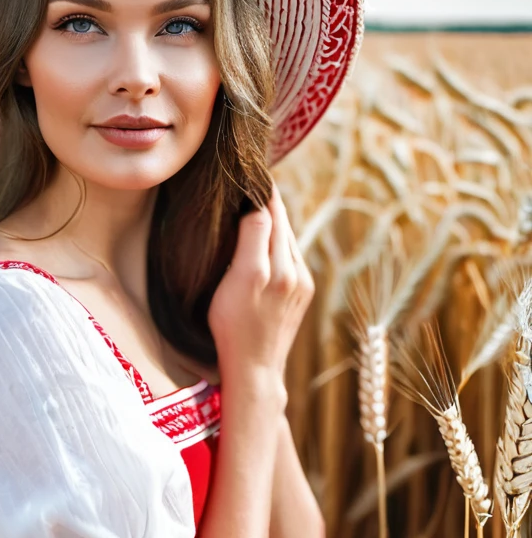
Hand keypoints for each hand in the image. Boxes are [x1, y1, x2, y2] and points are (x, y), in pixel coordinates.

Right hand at [207, 183, 313, 379]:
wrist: (255, 367)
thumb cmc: (233, 327)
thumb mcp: (235, 281)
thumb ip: (251, 241)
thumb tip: (258, 206)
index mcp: (276, 266)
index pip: (270, 214)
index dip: (260, 191)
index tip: (251, 170)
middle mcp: (295, 271)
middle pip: (282, 224)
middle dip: (269, 202)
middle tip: (255, 178)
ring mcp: (302, 283)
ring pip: (287, 239)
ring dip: (275, 220)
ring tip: (259, 201)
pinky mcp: (303, 293)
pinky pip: (290, 256)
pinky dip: (279, 240)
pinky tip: (268, 237)